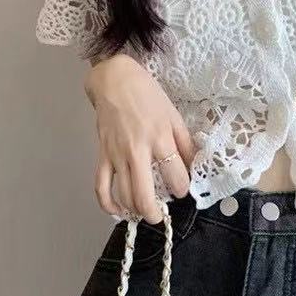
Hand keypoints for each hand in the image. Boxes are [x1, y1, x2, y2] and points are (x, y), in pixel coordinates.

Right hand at [84, 53, 195, 223]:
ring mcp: (117, 155)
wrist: (114, 80)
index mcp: (160, 139)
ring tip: (145, 212)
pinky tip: (118, 211)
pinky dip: (108, 204)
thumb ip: (185, 143)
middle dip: (155, 213)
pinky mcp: (102, 155)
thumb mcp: (174, 116)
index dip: (182, 188)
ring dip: (135, 210)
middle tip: (161, 215)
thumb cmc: (147, 96)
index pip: (175, 176)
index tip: (183, 189)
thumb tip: (195, 165)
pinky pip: (101, 186)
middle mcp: (138, 151)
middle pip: (144, 194)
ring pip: (124, 195)